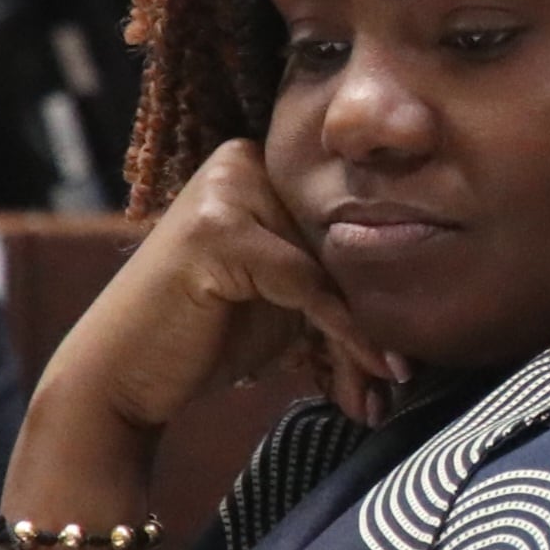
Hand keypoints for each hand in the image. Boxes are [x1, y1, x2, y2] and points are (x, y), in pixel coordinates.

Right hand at [36, 141, 405, 442]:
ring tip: (387, 386)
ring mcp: (226, 190)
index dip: (377, 289)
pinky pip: (308, 284)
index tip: (410, 351)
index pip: (342, 225)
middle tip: (402, 378)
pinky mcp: (218, 229)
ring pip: (331, 267)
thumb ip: (335, 276)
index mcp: (260, 165)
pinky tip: (372, 371)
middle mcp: (243, 163)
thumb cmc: (206, 337)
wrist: (123, 376)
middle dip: (374, 317)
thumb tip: (427, 293)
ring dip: (365, 335)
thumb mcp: (285, 295)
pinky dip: (345, 331)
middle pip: (340, 244)